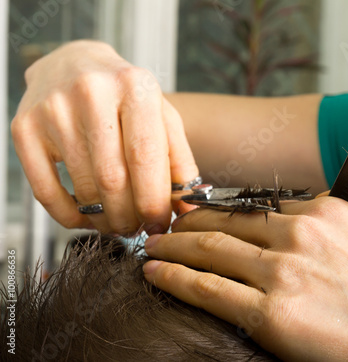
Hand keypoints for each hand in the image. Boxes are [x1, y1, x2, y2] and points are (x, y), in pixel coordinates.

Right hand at [11, 40, 197, 233]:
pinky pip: (46, 191)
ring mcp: (53, 110)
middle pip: (113, 180)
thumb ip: (179, 162)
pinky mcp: (25, 128)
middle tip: (138, 227)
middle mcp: (92, 93)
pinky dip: (70, 216)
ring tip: (117, 221)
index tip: (159, 223)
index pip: (145, 158)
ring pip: (84, 189)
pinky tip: (86, 217)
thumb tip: (187, 211)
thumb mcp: (162, 116)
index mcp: (134, 87)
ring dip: (104, 219)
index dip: (154, 202)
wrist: (73, 62)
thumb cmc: (124, 95)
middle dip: (130, 216)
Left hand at [143, 195, 347, 359]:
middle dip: (189, 220)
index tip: (209, 211)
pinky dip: (175, 278)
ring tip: (153, 241)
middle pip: (226, 222)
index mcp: (325, 212)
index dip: (228, 208)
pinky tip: (155, 271)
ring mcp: (282, 274)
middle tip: (166, 220)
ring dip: (173, 244)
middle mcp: (298, 236)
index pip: (261, 205)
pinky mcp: (271, 315)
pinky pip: (208, 290)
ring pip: (209, 250)